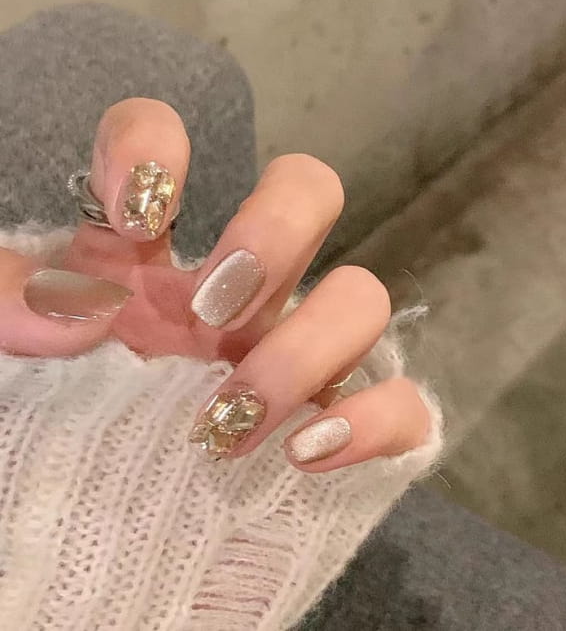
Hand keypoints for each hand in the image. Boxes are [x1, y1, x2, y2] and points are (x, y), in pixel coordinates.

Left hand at [0, 98, 429, 470]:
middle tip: (213, 311)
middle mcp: (235, 293)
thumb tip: (75, 311)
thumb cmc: (50, 433)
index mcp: (142, 260)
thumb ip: (7, 306)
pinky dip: (373, 418)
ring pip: (363, 298)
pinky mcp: (341, 428)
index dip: (154, 146)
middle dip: (274, 234)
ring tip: (234, 415)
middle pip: (311, 192)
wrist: (97, 543)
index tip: (137, 211)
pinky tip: (306, 452)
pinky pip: (403, 404)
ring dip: (308, 346)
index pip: (159, 144)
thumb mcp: (6, 360)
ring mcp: (296, 356)